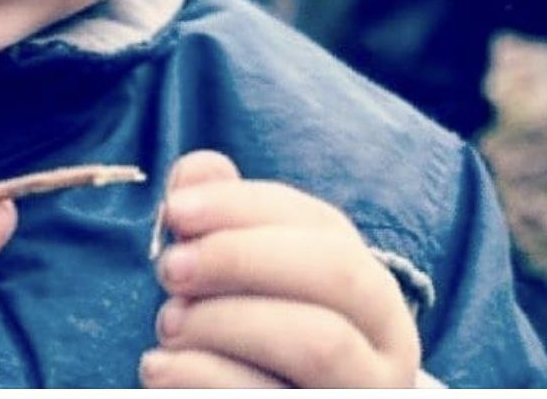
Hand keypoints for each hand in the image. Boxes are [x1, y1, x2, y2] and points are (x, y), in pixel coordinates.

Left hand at [139, 150, 420, 387]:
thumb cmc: (261, 348)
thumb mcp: (251, 283)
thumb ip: (227, 220)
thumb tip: (195, 171)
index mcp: (369, 285)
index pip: (323, 224)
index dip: (246, 208)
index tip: (175, 208)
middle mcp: (387, 340)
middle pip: (336, 272)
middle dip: (245, 257)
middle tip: (170, 265)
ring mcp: (363, 391)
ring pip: (318, 340)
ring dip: (227, 320)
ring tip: (166, 322)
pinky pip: (270, 397)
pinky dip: (205, 377)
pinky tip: (159, 365)